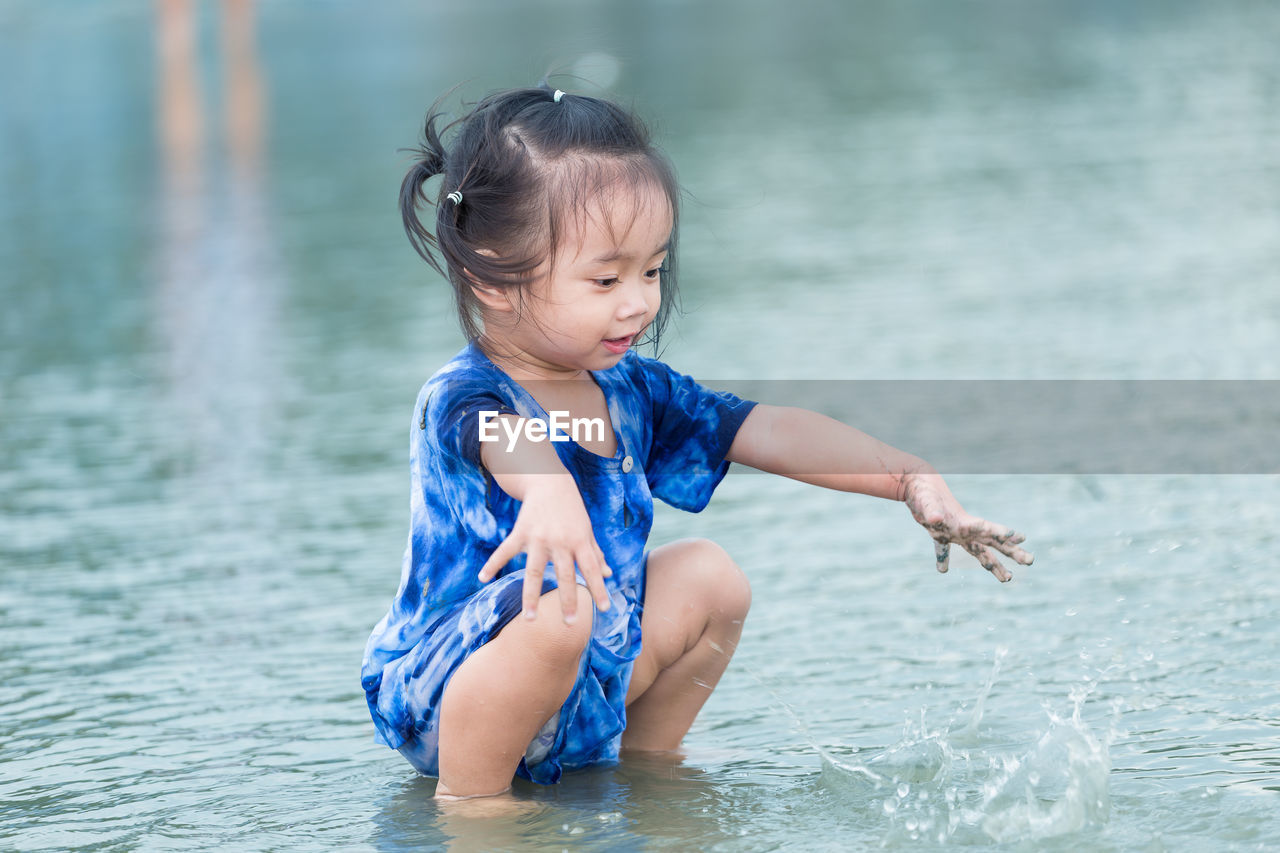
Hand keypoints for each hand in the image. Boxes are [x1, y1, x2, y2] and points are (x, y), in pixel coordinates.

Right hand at [477, 476, 612, 622]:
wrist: (549, 481)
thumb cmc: (571, 509)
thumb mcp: (586, 529)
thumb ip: (595, 552)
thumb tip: (608, 574)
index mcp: (579, 541)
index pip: (592, 569)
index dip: (599, 588)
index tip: (606, 609)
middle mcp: (560, 541)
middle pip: (564, 575)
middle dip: (568, 600)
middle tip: (569, 624)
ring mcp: (538, 538)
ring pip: (534, 571)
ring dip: (532, 596)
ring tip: (530, 618)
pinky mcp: (520, 532)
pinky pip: (505, 551)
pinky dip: (493, 564)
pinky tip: (482, 578)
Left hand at [901, 469, 1033, 582]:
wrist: (914, 482)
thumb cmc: (922, 492)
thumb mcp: (927, 502)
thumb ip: (932, 511)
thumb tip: (935, 519)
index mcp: (964, 522)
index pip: (987, 529)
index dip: (1002, 533)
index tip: (1021, 537)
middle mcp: (964, 528)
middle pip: (993, 543)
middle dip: (1012, 552)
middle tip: (1030, 560)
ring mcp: (954, 531)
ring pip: (978, 552)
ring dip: (992, 564)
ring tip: (1007, 579)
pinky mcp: (939, 533)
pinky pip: (943, 549)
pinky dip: (943, 558)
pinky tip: (942, 570)